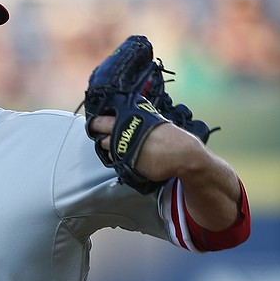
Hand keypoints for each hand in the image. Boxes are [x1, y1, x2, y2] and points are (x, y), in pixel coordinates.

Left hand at [89, 114, 241, 230]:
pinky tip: (124, 156)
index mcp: (131, 117)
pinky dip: (118, 158)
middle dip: (96, 130)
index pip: (104, 117)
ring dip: (108, 146)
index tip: (95, 121)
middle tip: (95, 131)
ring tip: (116, 145)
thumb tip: (130, 118)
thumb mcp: (155, 122)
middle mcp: (124, 131)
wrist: (184, 155)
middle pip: (99, 129)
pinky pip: (117, 160)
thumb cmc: (173, 138)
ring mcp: (124, 147)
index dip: (98, 120)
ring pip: (106, 146)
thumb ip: (140, 121)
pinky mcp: (127, 163)